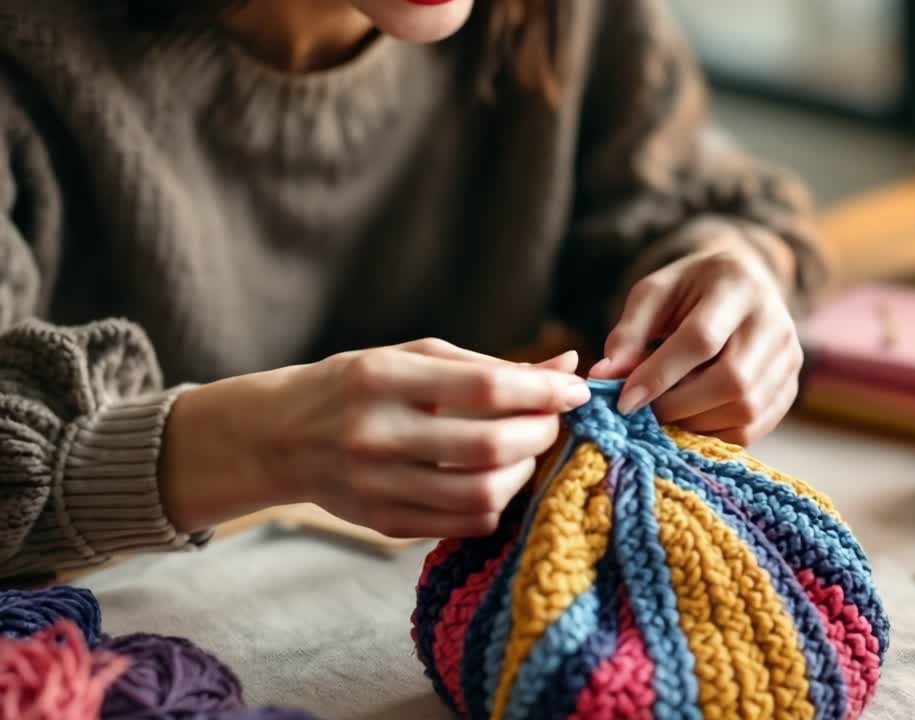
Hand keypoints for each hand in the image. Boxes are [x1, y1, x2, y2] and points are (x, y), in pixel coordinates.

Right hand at [160, 339, 587, 537]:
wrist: (278, 437)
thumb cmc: (358, 386)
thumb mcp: (413, 359)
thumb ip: (488, 366)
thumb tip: (567, 365)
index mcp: (382, 378)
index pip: (484, 388)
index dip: (542, 391)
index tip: (576, 391)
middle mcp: (375, 434)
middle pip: (490, 447)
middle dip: (541, 434)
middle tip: (555, 423)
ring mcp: (377, 485)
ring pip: (482, 494)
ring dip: (525, 473)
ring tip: (529, 452)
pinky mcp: (383, 523)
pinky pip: (463, 523)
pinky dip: (497, 503)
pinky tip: (499, 481)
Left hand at [590, 249, 801, 445]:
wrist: (742, 285)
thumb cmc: (690, 290)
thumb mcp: (654, 295)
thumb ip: (628, 333)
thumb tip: (604, 377)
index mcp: (737, 285)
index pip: (700, 340)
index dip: (659, 375)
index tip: (624, 401)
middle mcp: (773, 320)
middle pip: (731, 380)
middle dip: (679, 406)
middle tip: (643, 414)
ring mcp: (789, 356)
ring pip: (745, 409)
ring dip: (696, 423)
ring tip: (665, 414)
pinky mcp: (790, 385)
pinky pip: (755, 426)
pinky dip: (716, 434)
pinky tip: (690, 421)